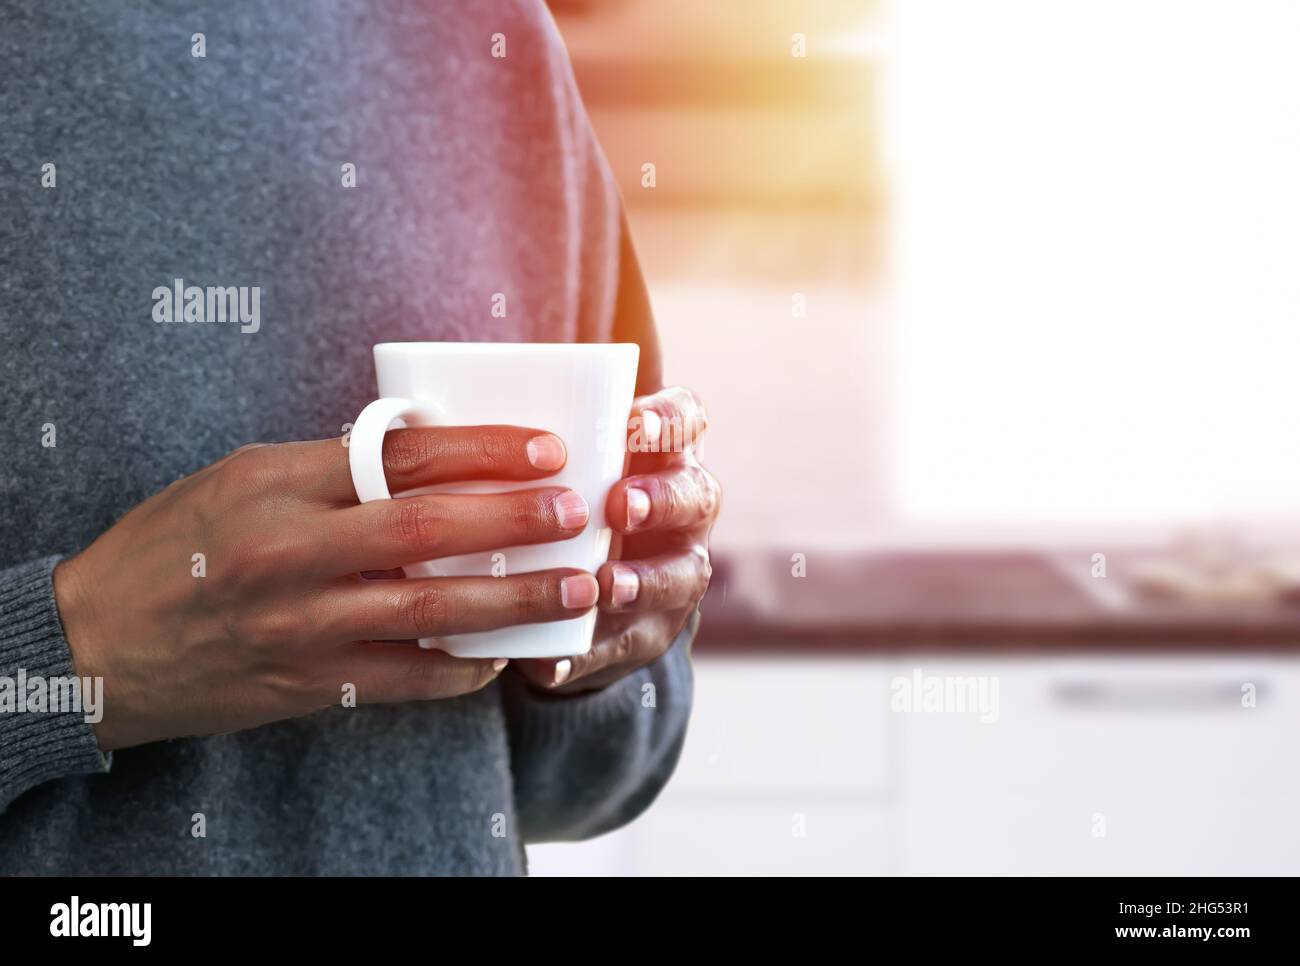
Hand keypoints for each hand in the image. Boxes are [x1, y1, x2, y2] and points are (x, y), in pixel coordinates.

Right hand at [55, 427, 598, 749]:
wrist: (97, 644)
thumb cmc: (172, 547)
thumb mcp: (239, 479)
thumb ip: (327, 470)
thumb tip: (426, 459)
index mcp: (278, 483)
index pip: (401, 455)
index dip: (483, 451)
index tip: (544, 449)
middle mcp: (292, 551)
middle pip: (428, 529)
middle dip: (515, 520)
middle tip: (575, 513)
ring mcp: (302, 623)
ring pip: (430, 610)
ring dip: (513, 600)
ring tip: (574, 586)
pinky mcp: (306, 684)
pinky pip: (406, 679)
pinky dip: (463, 668)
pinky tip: (504, 655)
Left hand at [512, 387, 718, 692]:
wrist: (581, 579)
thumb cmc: (567, 490)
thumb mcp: (563, 450)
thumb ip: (548, 415)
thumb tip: (502, 341)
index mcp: (663, 453)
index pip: (686, 421)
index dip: (667, 420)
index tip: (630, 422)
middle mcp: (683, 512)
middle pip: (696, 496)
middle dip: (662, 500)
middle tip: (620, 505)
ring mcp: (673, 575)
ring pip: (680, 576)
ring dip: (645, 581)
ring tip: (608, 586)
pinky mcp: (645, 633)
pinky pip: (625, 645)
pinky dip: (589, 653)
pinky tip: (553, 661)